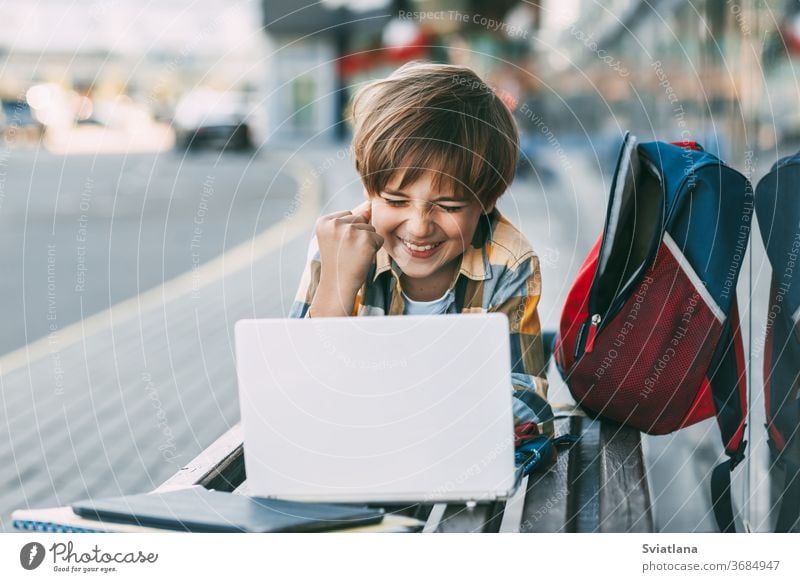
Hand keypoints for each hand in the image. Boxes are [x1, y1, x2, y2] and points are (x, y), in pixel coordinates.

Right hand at [311, 201, 383, 315]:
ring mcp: (350, 230)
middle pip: (359, 219)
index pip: (348, 215)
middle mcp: (335, 223)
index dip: (348, 232)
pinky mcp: (365, 239)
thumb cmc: (338, 263)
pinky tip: (362, 258)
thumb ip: (350, 220)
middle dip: (358, 235)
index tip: (339, 248)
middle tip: (348, 253)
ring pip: (370, 228)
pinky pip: (378, 238)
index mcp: (324, 221)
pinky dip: (374, 249)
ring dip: (367, 242)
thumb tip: (370, 206)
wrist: (338, 285)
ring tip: (354, 255)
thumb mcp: (336, 238)